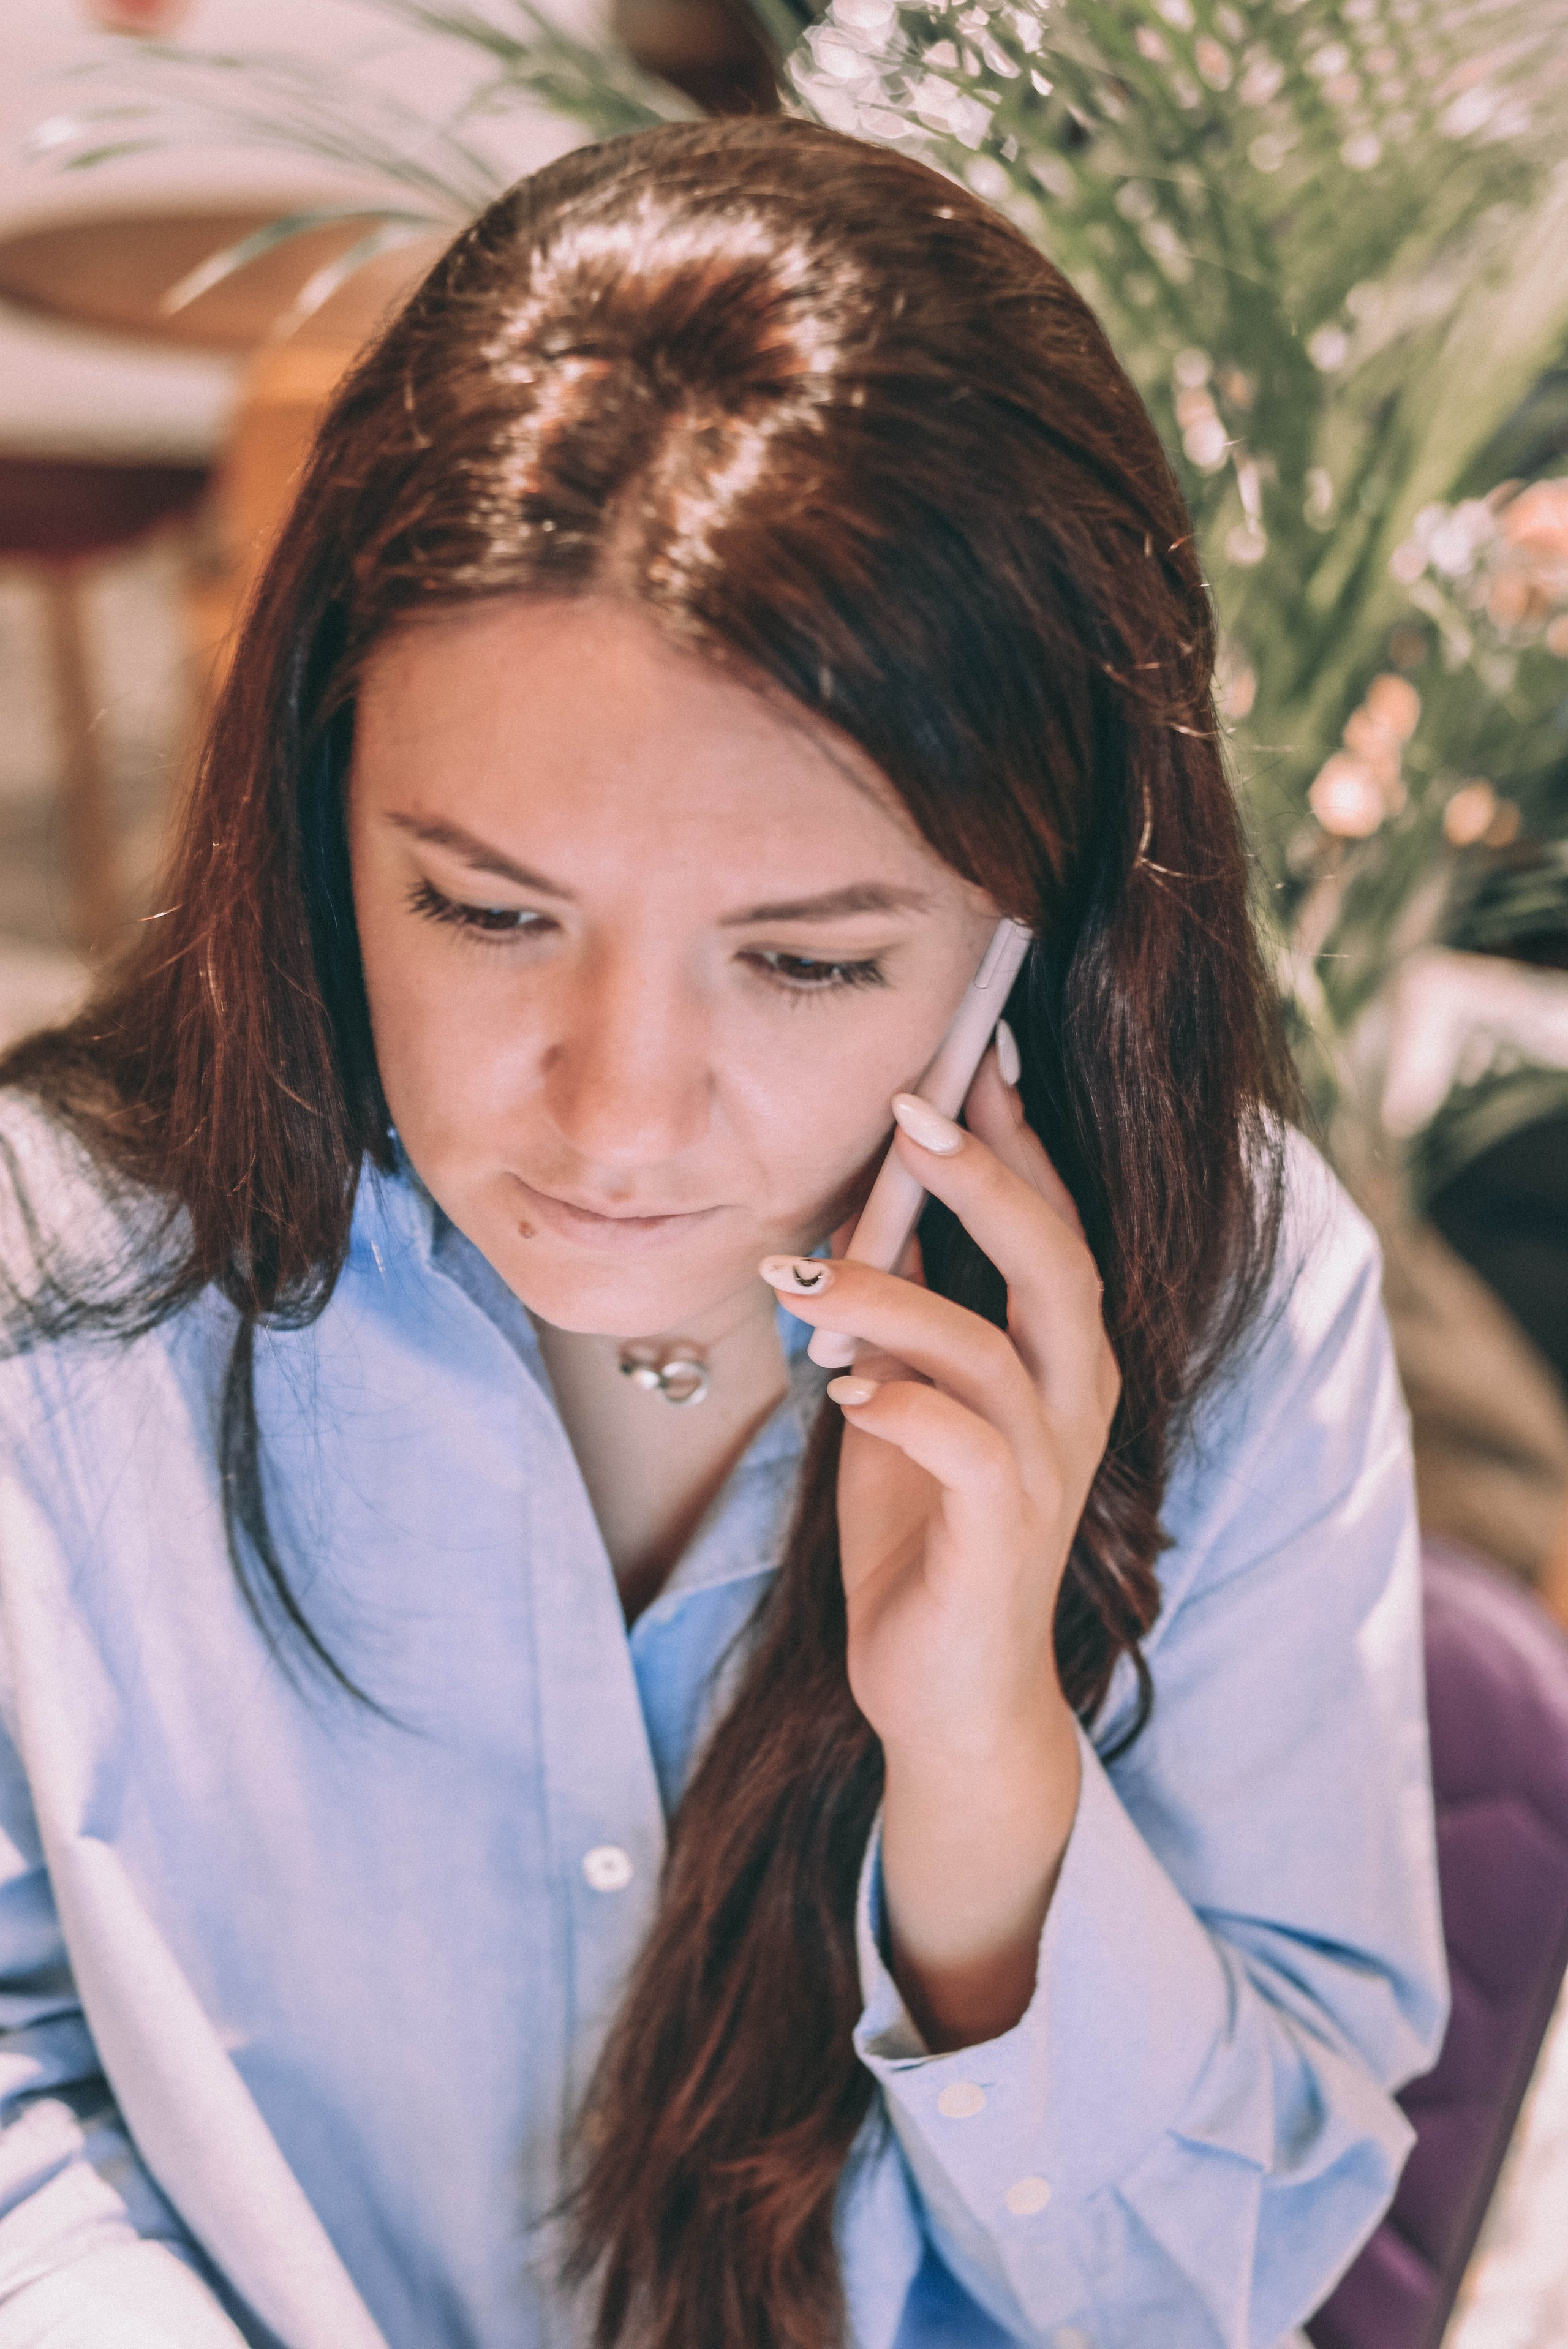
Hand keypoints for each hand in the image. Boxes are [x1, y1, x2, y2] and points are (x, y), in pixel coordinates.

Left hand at [759, 1041, 1119, 2045]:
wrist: (947, 1692)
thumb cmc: (924, 1537)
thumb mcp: (902, 1401)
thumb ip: (903, 1316)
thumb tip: (866, 1217)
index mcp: (1057, 1356)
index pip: (1052, 1222)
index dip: (1014, 1138)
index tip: (970, 1051)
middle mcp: (1073, 1397)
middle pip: (1054, 1258)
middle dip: (984, 1176)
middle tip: (910, 1108)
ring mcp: (1047, 1467)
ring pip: (990, 1346)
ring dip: (893, 1296)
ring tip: (800, 1272)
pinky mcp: (1005, 1533)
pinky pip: (961, 1443)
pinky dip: (899, 1404)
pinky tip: (842, 1391)